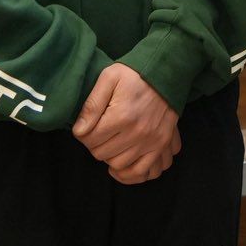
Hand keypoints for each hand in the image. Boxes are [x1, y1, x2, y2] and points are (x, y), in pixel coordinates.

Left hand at [72, 63, 179, 183]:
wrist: (166, 72)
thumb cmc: (134, 74)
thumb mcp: (109, 78)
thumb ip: (92, 104)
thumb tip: (79, 130)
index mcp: (122, 116)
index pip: (89, 140)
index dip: (83, 134)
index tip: (87, 126)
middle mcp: (138, 133)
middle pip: (101, 154)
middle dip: (95, 145)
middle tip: (99, 132)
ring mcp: (152, 141)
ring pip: (119, 165)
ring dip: (110, 157)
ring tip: (111, 143)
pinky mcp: (162, 145)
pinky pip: (144, 172)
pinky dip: (131, 174)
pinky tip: (122, 163)